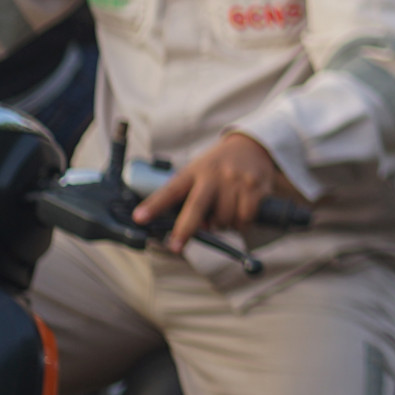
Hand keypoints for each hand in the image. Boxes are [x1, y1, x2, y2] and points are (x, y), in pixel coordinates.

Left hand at [133, 133, 296, 254]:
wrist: (253, 147)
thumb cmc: (218, 167)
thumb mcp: (199, 173)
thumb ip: (193, 198)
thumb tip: (200, 228)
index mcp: (194, 171)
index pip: (171, 190)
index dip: (154, 206)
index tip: (139, 218)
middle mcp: (214, 175)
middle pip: (196, 207)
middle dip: (184, 230)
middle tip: (175, 247)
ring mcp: (236, 181)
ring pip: (223, 219)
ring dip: (222, 225)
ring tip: (224, 214)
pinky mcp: (255, 188)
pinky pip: (245, 218)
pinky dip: (241, 223)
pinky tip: (240, 214)